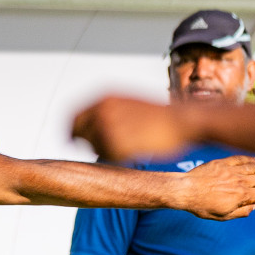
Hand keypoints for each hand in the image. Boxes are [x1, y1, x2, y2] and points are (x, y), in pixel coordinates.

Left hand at [72, 96, 193, 160]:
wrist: (184, 119)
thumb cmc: (160, 116)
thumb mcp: (129, 104)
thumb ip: (108, 113)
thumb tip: (90, 128)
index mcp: (105, 97)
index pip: (73, 115)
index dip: (71, 130)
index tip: (72, 141)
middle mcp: (103, 109)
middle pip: (77, 133)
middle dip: (84, 143)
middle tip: (96, 151)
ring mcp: (109, 125)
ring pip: (92, 147)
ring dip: (103, 151)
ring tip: (126, 147)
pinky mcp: (117, 142)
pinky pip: (106, 156)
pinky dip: (115, 158)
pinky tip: (132, 152)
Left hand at [172, 156, 254, 220]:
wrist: (186, 190)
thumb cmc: (202, 206)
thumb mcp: (222, 215)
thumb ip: (240, 211)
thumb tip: (254, 207)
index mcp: (241, 195)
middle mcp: (240, 181)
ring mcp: (232, 170)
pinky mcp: (222, 163)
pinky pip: (240, 159)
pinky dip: (250, 159)